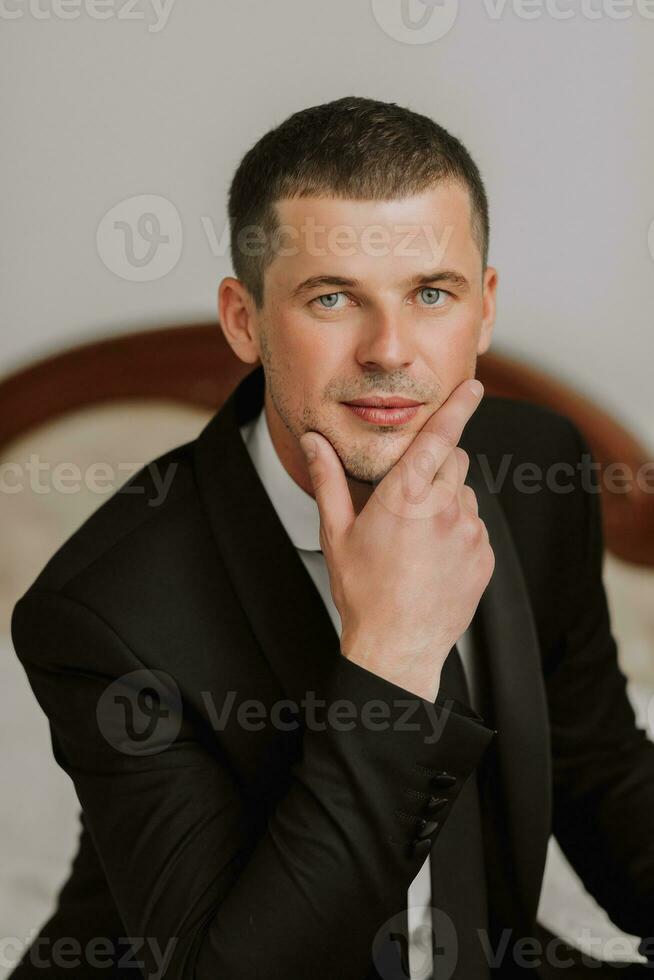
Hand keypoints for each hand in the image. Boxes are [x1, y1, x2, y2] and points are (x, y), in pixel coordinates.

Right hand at [299, 378, 494, 701]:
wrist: (397, 645)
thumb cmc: (362, 590)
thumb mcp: (337, 532)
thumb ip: (328, 479)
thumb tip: (314, 441)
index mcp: (405, 495)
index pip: (439, 436)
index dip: (458, 406)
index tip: (474, 386)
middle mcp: (444, 507)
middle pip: (454, 461)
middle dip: (436, 466)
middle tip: (410, 498)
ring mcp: (469, 532)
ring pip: (465, 495)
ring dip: (446, 502)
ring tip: (419, 539)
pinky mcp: (485, 555)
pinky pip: (476, 527)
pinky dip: (459, 532)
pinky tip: (435, 558)